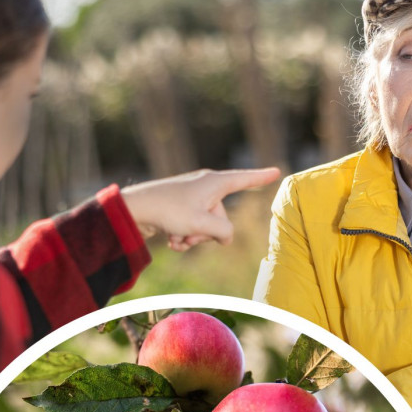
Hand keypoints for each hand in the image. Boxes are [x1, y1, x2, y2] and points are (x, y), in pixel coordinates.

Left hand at [121, 167, 280, 250]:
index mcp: (214, 182)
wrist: (134, 210)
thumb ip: (224, 231)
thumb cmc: (168, 211)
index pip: (244, 179)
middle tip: (190, 235)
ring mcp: (191, 198)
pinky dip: (184, 237)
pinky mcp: (179, 209)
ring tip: (178, 238)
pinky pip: (191, 228)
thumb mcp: (202, 224)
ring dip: (194, 238)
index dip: (262, 177)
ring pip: (205, 226)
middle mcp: (205, 186)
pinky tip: (171, 240)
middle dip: (208, 233)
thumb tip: (226, 237)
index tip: (277, 171)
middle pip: (222, 217)